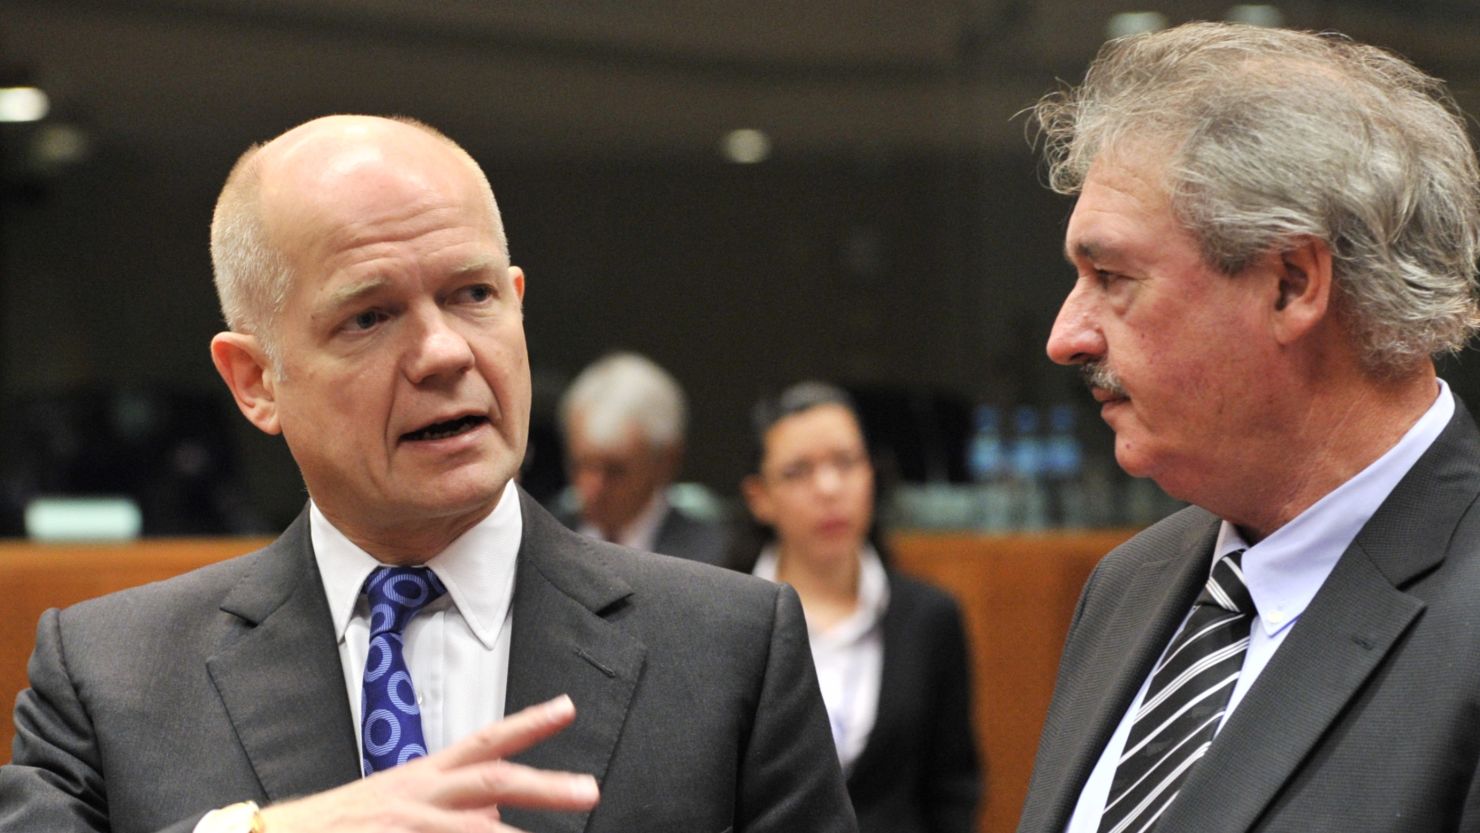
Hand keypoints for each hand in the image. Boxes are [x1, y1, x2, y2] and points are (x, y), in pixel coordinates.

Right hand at [257, 695, 598, 831]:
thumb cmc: (339, 825)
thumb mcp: (396, 803)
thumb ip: (445, 805)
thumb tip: (495, 818)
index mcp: (422, 776)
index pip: (483, 740)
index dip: (527, 723)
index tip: (568, 707)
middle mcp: (418, 796)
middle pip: (491, 781)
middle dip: (545, 785)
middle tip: (591, 791)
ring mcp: (406, 826)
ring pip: (474, 829)